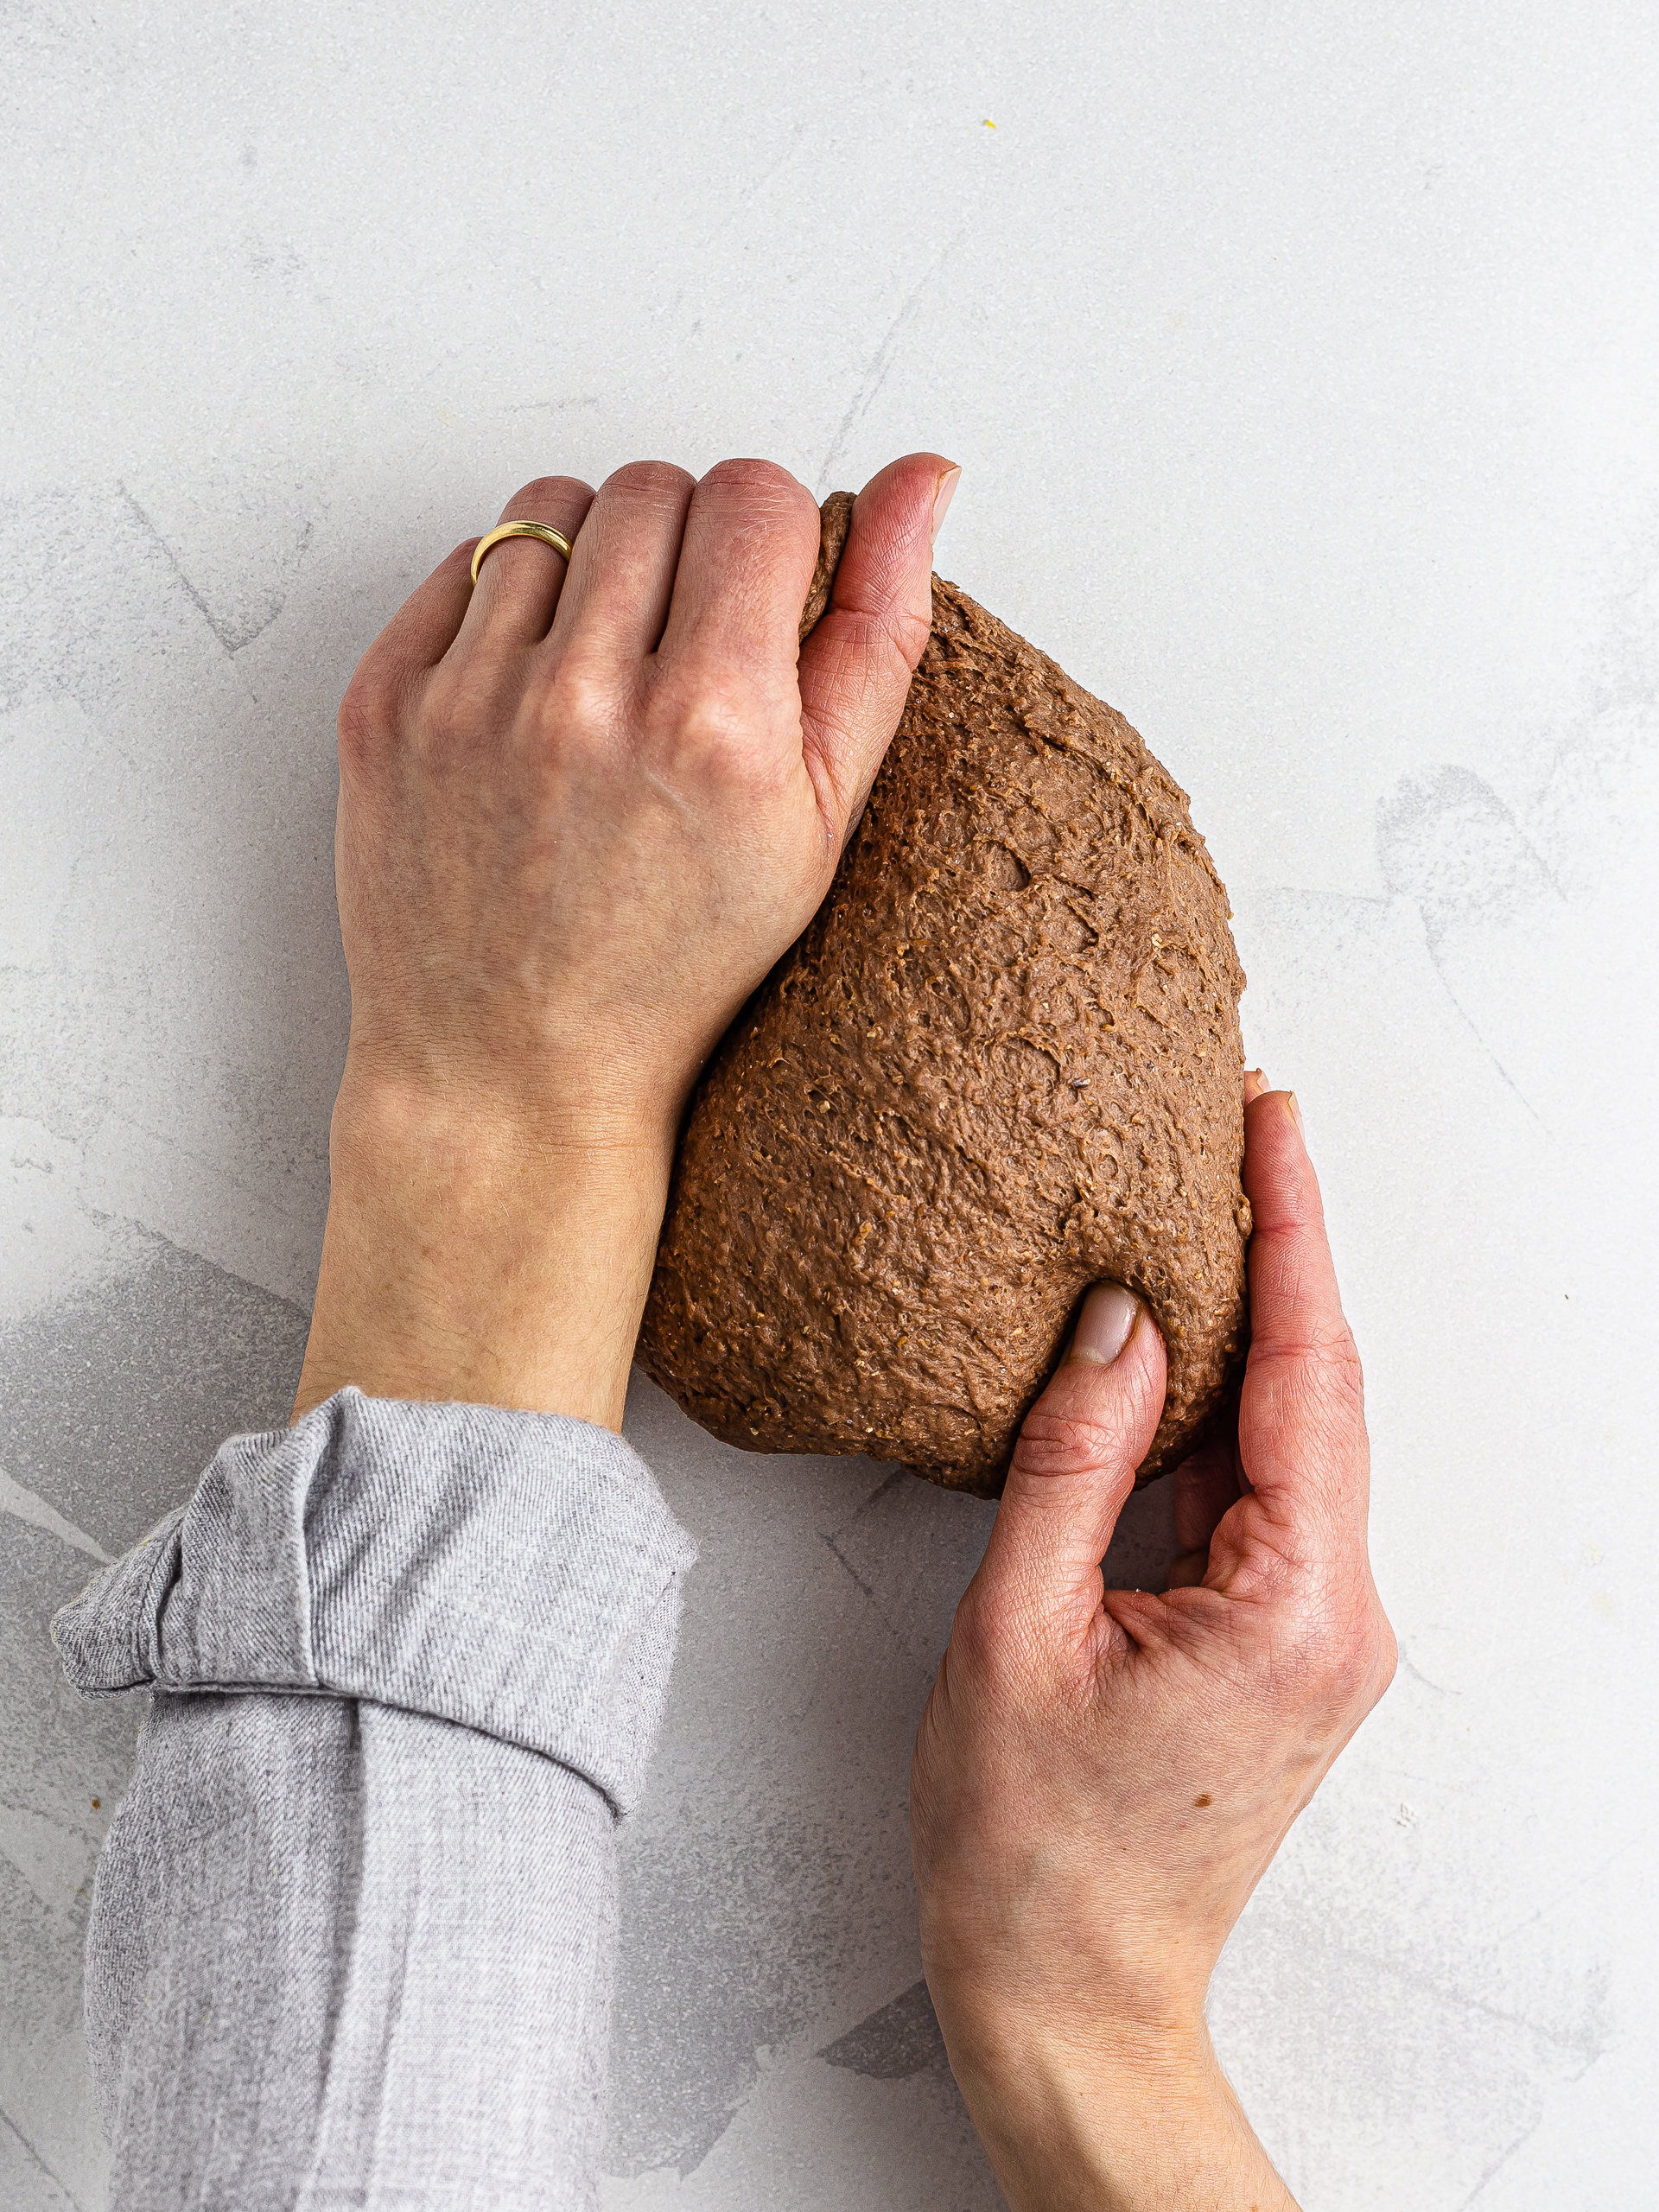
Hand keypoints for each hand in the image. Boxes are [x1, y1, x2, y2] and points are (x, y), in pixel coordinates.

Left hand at [294, 452, 958, 1424]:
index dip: (774, 544)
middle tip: (684, 659)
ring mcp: (467, 700)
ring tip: (607, 674)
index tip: (760, 615)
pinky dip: (507, 607)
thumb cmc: (681, 960)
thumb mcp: (821, 822)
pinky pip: (463, 563)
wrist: (512, 1068)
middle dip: (687, 549)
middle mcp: (583, 700)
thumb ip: (879, 637)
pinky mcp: (384, 703)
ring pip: (553, 509)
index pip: (758, 495)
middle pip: (657, 487)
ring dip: (595, 565)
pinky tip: (533, 700)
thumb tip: (927, 475)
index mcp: (715, 725)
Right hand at [910, 1079, 1395, 2209]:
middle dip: (1283, 1257)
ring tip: (1206, 1210)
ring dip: (1254, 1331)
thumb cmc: (1028, 1845)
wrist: (1071, 1991)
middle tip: (1238, 1130)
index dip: (1292, 1232)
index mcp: (1293, 1606)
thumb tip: (1119, 1319)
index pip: (1311, 1373)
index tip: (1273, 1121)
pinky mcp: (1287, 1643)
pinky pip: (1267, 1494)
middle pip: (1323, 1393)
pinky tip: (1185, 1348)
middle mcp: (1340, 1615)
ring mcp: (1322, 1633)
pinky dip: (1229, 1412)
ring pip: (1297, 1439)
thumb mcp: (1017, 1628)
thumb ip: (1073, 1455)